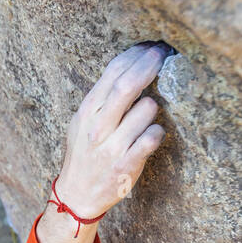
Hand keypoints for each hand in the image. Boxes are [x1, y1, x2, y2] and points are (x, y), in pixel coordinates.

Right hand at [54, 43, 169, 219]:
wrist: (77, 195)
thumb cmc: (85, 154)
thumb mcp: (83, 122)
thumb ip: (102, 99)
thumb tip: (129, 67)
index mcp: (87, 112)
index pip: (112, 73)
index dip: (134, 55)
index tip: (149, 47)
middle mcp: (98, 127)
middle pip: (127, 85)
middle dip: (149, 65)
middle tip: (164, 54)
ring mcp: (113, 147)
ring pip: (146, 109)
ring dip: (153, 106)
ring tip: (147, 114)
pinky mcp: (127, 166)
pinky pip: (152, 137)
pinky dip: (157, 131)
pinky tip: (152, 134)